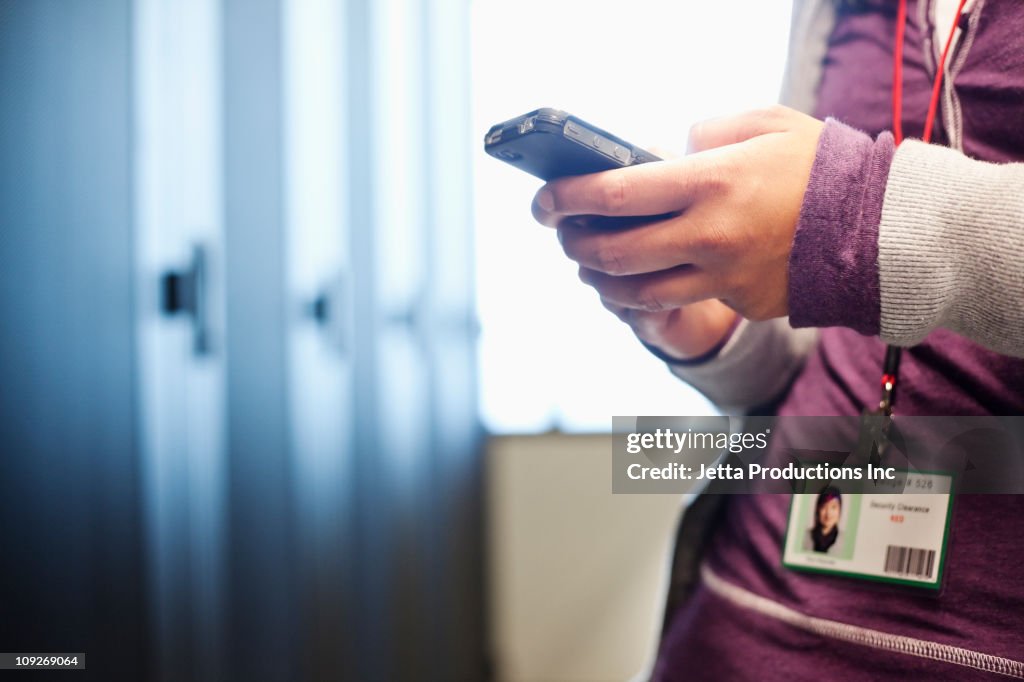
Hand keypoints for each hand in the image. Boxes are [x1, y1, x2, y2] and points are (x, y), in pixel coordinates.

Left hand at [533, 106, 823, 333]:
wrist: (881, 225)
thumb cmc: (818, 166)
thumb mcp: (762, 123)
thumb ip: (703, 134)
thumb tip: (661, 155)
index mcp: (710, 181)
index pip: (613, 193)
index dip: (566, 198)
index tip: (543, 200)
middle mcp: (710, 234)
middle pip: (614, 252)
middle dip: (574, 244)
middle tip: (562, 233)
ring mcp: (724, 277)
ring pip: (638, 293)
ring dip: (602, 280)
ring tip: (590, 263)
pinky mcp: (740, 303)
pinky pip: (683, 302)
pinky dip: (653, 293)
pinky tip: (643, 277)